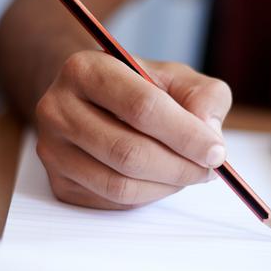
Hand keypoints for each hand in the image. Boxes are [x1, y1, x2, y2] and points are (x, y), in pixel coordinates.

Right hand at [35, 51, 231, 208]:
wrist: (92, 100)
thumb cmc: (138, 87)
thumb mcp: (176, 77)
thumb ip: (204, 96)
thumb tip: (209, 135)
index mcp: (85, 69)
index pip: (141, 107)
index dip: (185, 134)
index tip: (217, 152)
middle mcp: (58, 108)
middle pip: (128, 152)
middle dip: (180, 166)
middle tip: (209, 169)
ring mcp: (53, 149)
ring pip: (120, 184)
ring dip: (166, 186)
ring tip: (189, 173)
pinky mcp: (59, 182)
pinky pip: (112, 201)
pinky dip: (147, 196)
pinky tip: (161, 179)